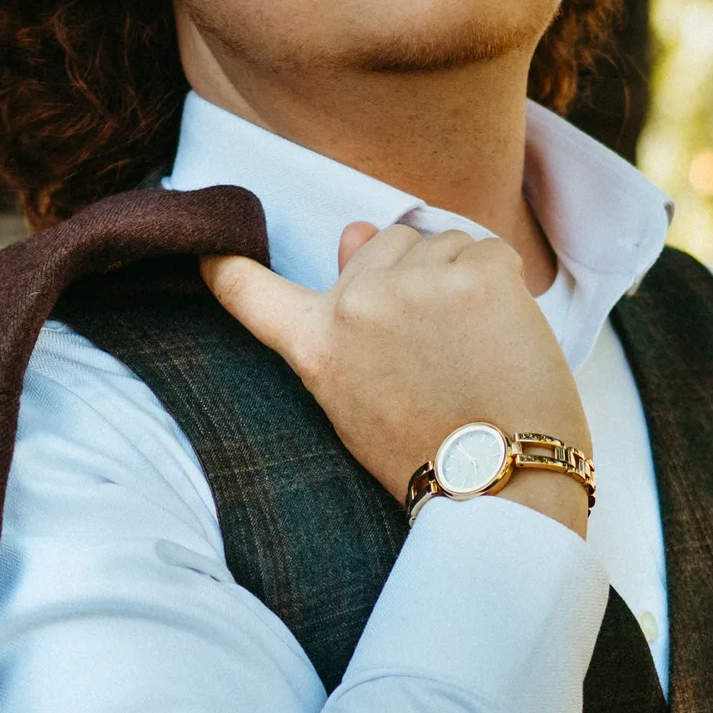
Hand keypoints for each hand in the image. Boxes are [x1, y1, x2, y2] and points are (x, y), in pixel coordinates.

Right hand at [200, 221, 593, 538]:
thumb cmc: (431, 450)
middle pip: (384, 243)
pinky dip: (502, 283)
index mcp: (317, 344)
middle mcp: (356, 305)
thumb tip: (356, 229)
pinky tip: (502, 334)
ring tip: (472, 346)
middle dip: (411, 277)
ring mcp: (416, 284)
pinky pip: (489, 250)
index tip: (209, 255)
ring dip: (459, 278)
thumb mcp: (362, 399)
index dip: (228, 269)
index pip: (251, 294)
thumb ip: (349, 316)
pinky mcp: (477, 276)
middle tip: (435, 346)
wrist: (500, 483)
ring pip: (441, 241)